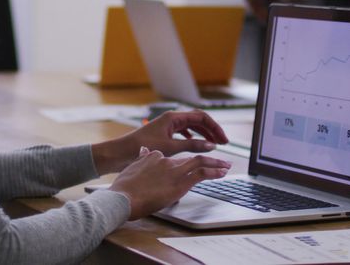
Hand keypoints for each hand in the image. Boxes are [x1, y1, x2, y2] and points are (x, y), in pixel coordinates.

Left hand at [92, 110, 228, 174]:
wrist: (120, 153)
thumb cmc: (142, 147)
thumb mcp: (171, 148)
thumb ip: (193, 145)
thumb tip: (211, 145)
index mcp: (173, 117)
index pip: (201, 117)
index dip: (215, 127)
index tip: (224, 139)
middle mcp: (171, 119)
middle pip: (198, 120)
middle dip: (211, 130)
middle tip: (223, 142)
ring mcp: (167, 126)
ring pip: (191, 127)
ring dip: (203, 134)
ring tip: (213, 145)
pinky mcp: (163, 134)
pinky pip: (183, 133)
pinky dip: (192, 138)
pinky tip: (196, 146)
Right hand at [109, 147, 230, 218]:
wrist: (123, 197)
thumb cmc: (124, 189)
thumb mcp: (131, 169)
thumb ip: (141, 160)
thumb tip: (144, 151)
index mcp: (154, 157)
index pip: (173, 160)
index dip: (184, 163)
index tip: (190, 166)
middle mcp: (166, 160)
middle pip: (190, 158)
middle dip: (207, 159)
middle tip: (218, 161)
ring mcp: (174, 170)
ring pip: (200, 162)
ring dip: (215, 163)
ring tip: (226, 165)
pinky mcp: (181, 181)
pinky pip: (202, 173)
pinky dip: (214, 171)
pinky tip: (222, 172)